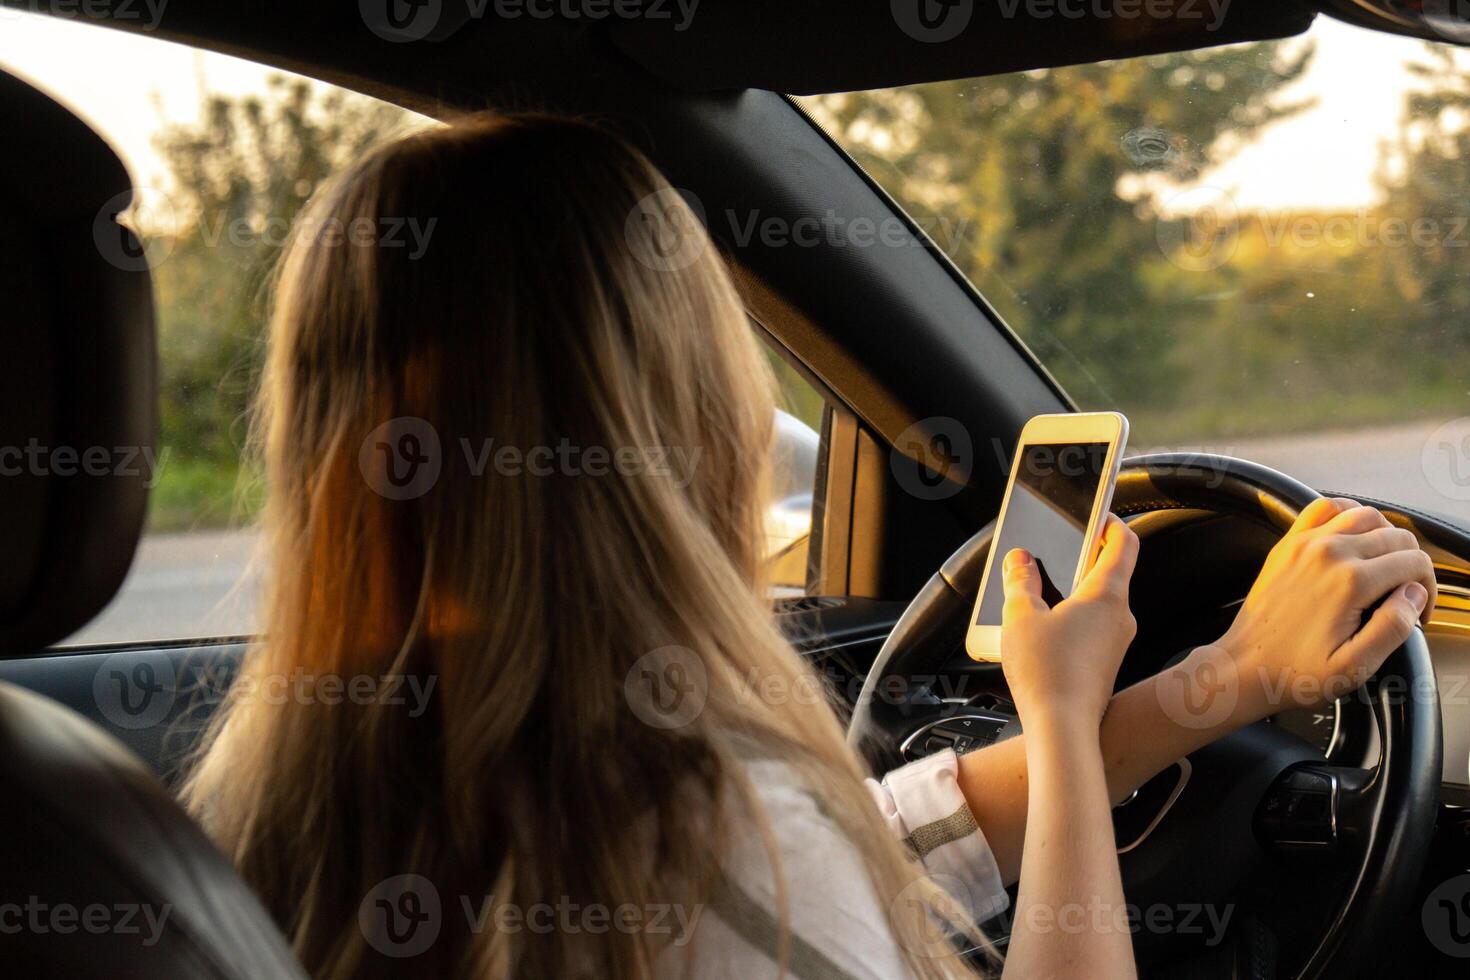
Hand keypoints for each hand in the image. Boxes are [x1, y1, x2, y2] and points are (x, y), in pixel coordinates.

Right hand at [1001, 514, 1139, 729]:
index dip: (1110, 522)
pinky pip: (1093, 629)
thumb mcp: (1020, 616)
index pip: (1124, 543)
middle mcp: (1120, 616)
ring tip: (1038, 597)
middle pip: (1109, 572)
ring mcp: (1117, 641)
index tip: (1095, 515)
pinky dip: (1072, 621)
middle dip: (1080, 560)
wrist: (1064, 731)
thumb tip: (1020, 560)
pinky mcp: (1106, 663)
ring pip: (1098, 603)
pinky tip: (1044, 632)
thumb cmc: (1048, 675)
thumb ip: (1020, 581)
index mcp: (1106, 594)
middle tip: (1052, 554)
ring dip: (1072, 594)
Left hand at [1218, 497, 1434, 720]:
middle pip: (1397, 537)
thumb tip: (1414, 594)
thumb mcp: (1355, 666)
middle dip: (1411, 565)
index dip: (1427, 588)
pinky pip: (1326, 507)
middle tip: (1403, 596)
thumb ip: (1394, 627)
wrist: (1244, 666)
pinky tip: (1354, 538)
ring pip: (1368, 515)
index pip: (1415, 562)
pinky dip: (1348, 514)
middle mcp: (1329, 553)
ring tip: (1384, 569)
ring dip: (1386, 537)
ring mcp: (1305, 543)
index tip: (1418, 612)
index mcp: (1350, 582)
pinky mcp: (1289, 543)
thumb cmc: (1295, 670)